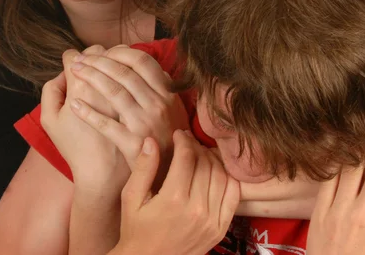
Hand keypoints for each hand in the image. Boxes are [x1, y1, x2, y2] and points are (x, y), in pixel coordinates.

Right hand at [40, 50, 129, 189]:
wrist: (106, 172)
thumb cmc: (75, 147)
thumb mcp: (51, 122)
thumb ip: (51, 92)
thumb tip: (63, 72)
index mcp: (81, 89)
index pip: (76, 57)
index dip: (72, 57)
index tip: (72, 60)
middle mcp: (108, 88)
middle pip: (102, 54)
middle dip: (95, 53)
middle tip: (91, 58)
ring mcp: (130, 94)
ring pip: (123, 59)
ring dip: (116, 55)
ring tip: (109, 59)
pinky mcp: (144, 101)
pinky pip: (143, 73)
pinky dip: (134, 68)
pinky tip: (126, 70)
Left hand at [69, 45, 188, 177]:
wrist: (171, 175)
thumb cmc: (171, 140)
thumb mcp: (176, 109)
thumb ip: (165, 88)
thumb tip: (155, 67)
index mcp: (167, 93)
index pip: (141, 61)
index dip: (117, 53)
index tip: (100, 52)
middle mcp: (158, 104)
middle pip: (124, 73)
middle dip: (98, 62)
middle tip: (79, 60)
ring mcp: (145, 123)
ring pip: (115, 92)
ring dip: (91, 78)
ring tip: (74, 73)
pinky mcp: (132, 144)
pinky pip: (106, 124)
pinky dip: (88, 113)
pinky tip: (74, 105)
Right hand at [111, 130, 239, 254]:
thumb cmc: (136, 229)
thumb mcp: (131, 198)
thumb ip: (143, 168)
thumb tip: (151, 140)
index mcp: (173, 200)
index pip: (186, 157)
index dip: (183, 140)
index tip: (178, 134)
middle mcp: (197, 210)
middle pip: (205, 163)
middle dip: (196, 146)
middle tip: (188, 142)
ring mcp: (212, 221)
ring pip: (221, 175)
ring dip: (212, 159)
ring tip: (200, 154)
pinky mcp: (221, 229)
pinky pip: (233, 194)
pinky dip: (228, 178)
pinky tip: (215, 171)